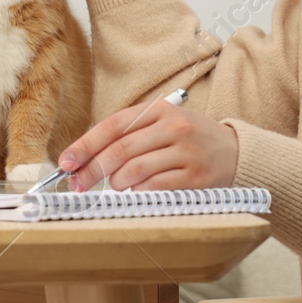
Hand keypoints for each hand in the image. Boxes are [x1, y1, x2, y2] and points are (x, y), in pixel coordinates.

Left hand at [57, 98, 239, 191]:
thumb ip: (128, 136)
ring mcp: (185, 151)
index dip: (84, 146)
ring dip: (116, 183)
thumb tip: (84, 160)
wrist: (235, 151)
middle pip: (120, 150)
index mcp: (158, 109)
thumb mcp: (162, 125)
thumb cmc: (189, 140)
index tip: (66, 163)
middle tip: (77, 185)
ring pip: (135, 170)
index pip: (112, 126)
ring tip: (115, 187)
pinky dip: (138, 193)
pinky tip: (136, 193)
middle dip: (92, 170)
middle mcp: (172, 126)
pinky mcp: (195, 176)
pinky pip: (155, 187)